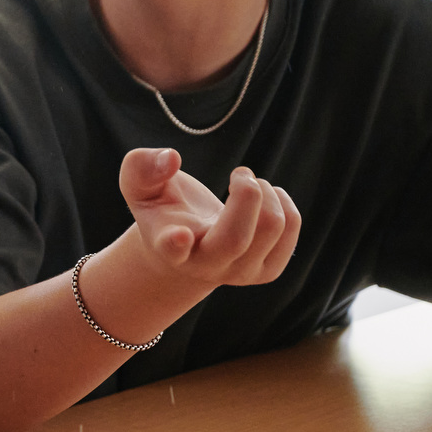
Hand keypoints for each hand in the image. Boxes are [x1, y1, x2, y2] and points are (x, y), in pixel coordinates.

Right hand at [119, 147, 299, 288]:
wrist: (186, 246)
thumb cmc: (163, 209)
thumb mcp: (141, 187)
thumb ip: (142, 168)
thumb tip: (170, 158)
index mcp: (168, 246)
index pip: (171, 249)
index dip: (175, 243)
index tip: (179, 235)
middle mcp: (204, 266)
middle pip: (236, 238)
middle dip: (247, 194)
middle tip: (239, 173)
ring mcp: (239, 273)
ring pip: (271, 228)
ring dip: (265, 191)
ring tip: (247, 184)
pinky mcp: (267, 271)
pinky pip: (291, 227)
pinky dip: (283, 201)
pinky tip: (265, 198)